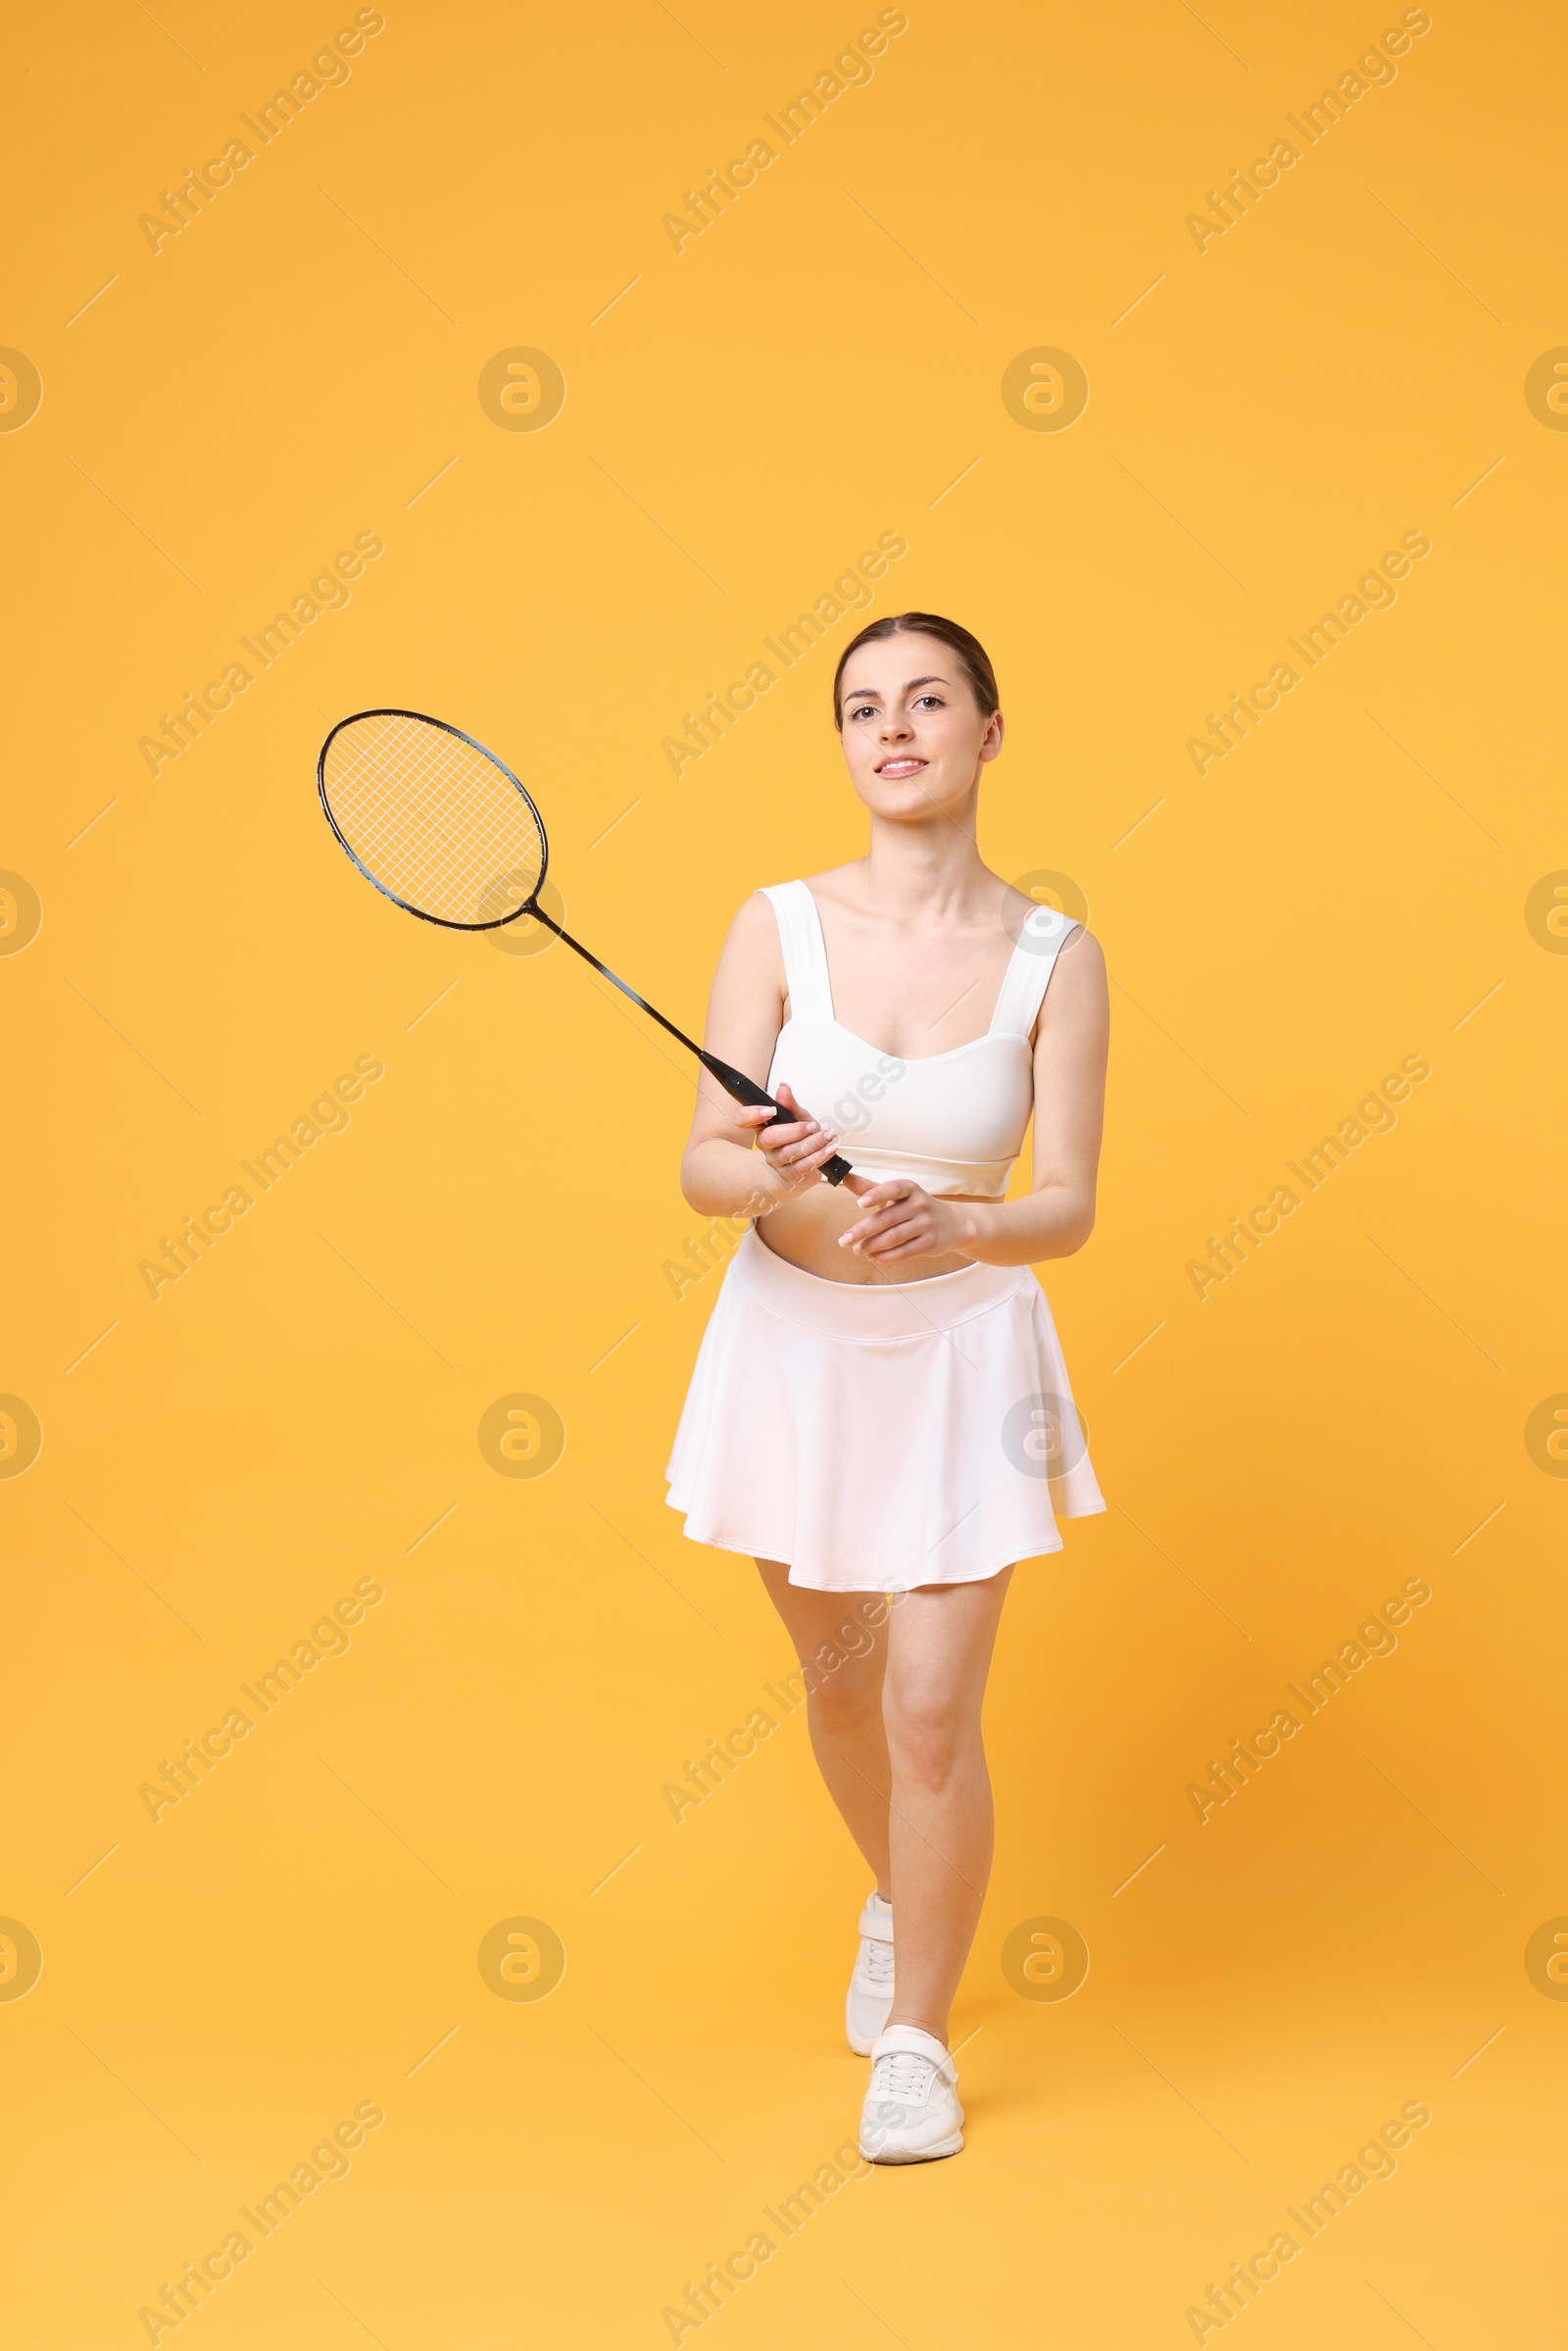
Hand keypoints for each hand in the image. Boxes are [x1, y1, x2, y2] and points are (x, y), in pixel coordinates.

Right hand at [734, 1081, 842, 1203]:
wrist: (808, 1162)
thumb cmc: (801, 1138)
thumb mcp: (799, 1117)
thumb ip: (790, 1104)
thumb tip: (783, 1088)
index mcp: (762, 1126)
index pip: (743, 1119)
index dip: (751, 1114)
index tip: (770, 1110)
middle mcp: (764, 1145)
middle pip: (769, 1138)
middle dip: (794, 1131)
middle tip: (812, 1126)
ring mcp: (775, 1162)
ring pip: (790, 1154)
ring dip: (813, 1143)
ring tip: (828, 1136)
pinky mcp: (788, 1176)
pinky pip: (802, 1167)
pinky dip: (820, 1156)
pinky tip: (829, 1149)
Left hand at [837, 1175, 971, 1262]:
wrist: (953, 1223)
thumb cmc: (916, 1207)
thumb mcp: (897, 1194)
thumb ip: (870, 1188)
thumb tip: (844, 1177)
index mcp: (909, 1189)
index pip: (892, 1188)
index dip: (876, 1195)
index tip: (859, 1204)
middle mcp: (919, 1204)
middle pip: (887, 1218)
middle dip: (862, 1230)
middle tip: (844, 1240)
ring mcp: (926, 1224)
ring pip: (893, 1237)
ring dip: (871, 1245)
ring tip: (857, 1249)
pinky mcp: (930, 1243)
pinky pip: (904, 1252)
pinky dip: (886, 1256)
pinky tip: (873, 1257)